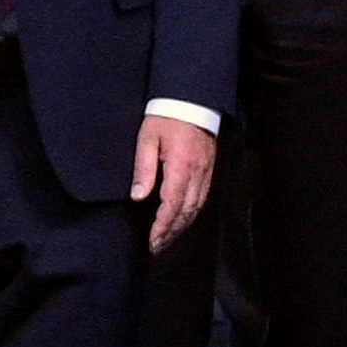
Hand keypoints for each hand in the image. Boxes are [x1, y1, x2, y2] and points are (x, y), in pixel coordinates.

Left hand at [132, 112, 218, 251]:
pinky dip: (191, 214)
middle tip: (157, 247)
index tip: (153, 240)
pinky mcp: (208, 169)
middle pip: (186, 212)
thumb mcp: (147, 139)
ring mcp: (205, 172)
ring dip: (182, 226)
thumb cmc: (167, 117)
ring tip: (167, 239)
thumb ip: (143, 169)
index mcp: (180, 167)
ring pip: (196, 208)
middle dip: (171, 232)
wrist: (192, 99)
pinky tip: (183, 220)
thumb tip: (138, 196)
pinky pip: (202, 198)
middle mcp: (196, 173)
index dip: (162, 226)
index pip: (172, 205)